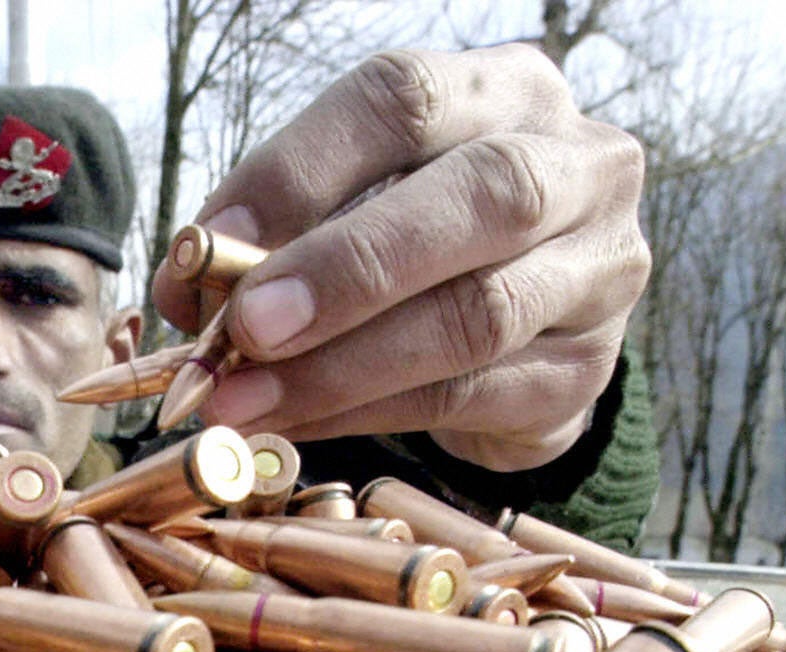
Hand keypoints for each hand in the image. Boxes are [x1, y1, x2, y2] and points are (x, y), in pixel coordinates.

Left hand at [153, 45, 648, 470]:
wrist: (527, 332)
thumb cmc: (420, 246)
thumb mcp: (357, 206)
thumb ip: (283, 230)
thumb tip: (186, 289)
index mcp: (508, 92)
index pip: (404, 101)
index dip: (299, 169)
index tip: (207, 238)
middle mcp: (579, 166)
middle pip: (478, 197)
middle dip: (347, 269)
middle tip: (247, 328)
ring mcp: (598, 272)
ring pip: (476, 315)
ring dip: (342, 365)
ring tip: (245, 399)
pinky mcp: (584, 372)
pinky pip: (468, 397)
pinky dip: (365, 414)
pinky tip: (293, 424)